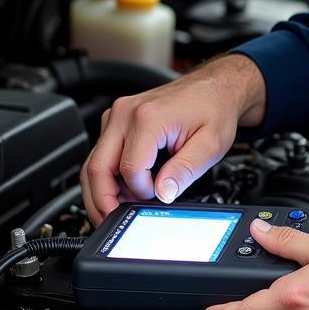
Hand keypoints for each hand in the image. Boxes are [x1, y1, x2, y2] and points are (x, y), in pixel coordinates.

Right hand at [79, 54, 265, 224]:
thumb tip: (163, 194)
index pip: (129, 170)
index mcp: (147, 117)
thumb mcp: (210, 144)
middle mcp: (124, 113)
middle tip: (114, 222)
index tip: (157, 197)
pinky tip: (124, 189)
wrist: (214, 87)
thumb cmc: (213, 109)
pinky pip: (101, 153)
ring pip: (94, 162)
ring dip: (102, 190)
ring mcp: (117, 115)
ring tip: (118, 209)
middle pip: (97, 168)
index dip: (141, 192)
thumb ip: (185, 171)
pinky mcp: (116, 120)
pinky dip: (108, 175)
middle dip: (102, 202)